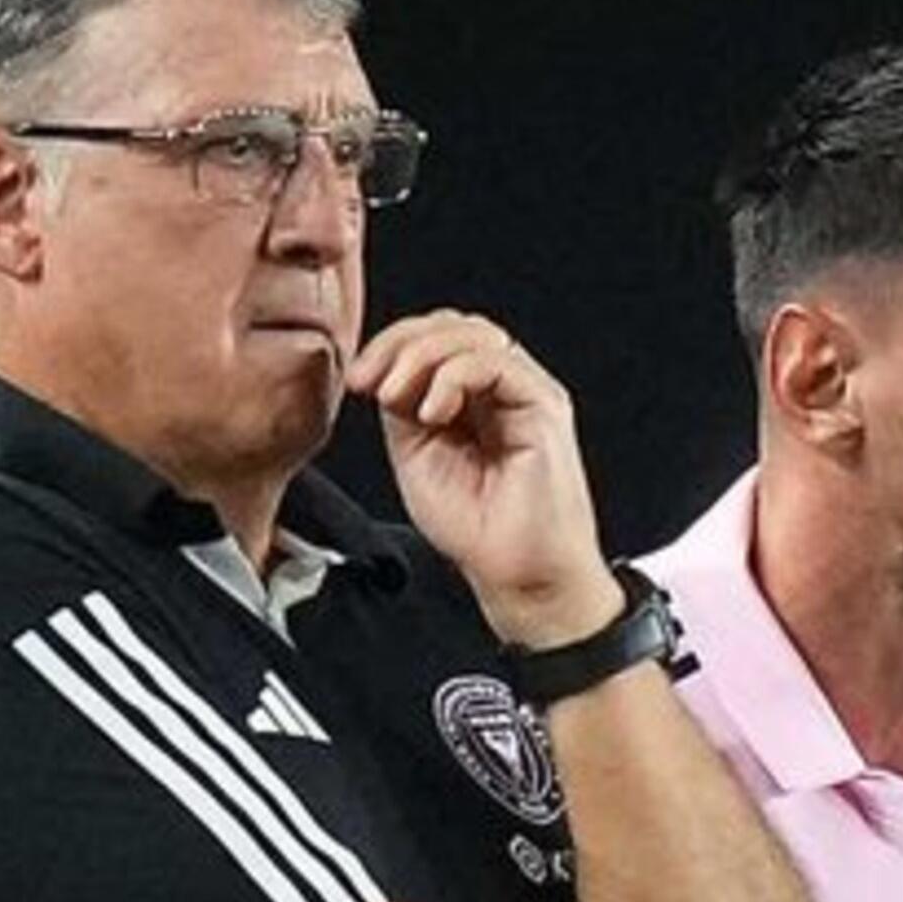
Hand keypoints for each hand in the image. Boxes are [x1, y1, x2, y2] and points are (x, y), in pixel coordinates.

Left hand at [345, 310, 622, 647]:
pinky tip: (434, 413)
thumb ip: (403, 409)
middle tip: (371, 380)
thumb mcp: (416, 457)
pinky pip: (498, 362)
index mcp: (472, 398)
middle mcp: (503, 388)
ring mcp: (526, 393)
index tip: (358, 379)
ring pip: (474, 334)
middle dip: (402, 342)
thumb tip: (385, 372)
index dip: (392, 346)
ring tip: (398, 398)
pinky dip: (454, 376)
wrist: (519, 576)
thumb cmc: (478, 530)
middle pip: (454, 325)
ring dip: (422, 356)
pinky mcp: (544, 406)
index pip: (435, 339)